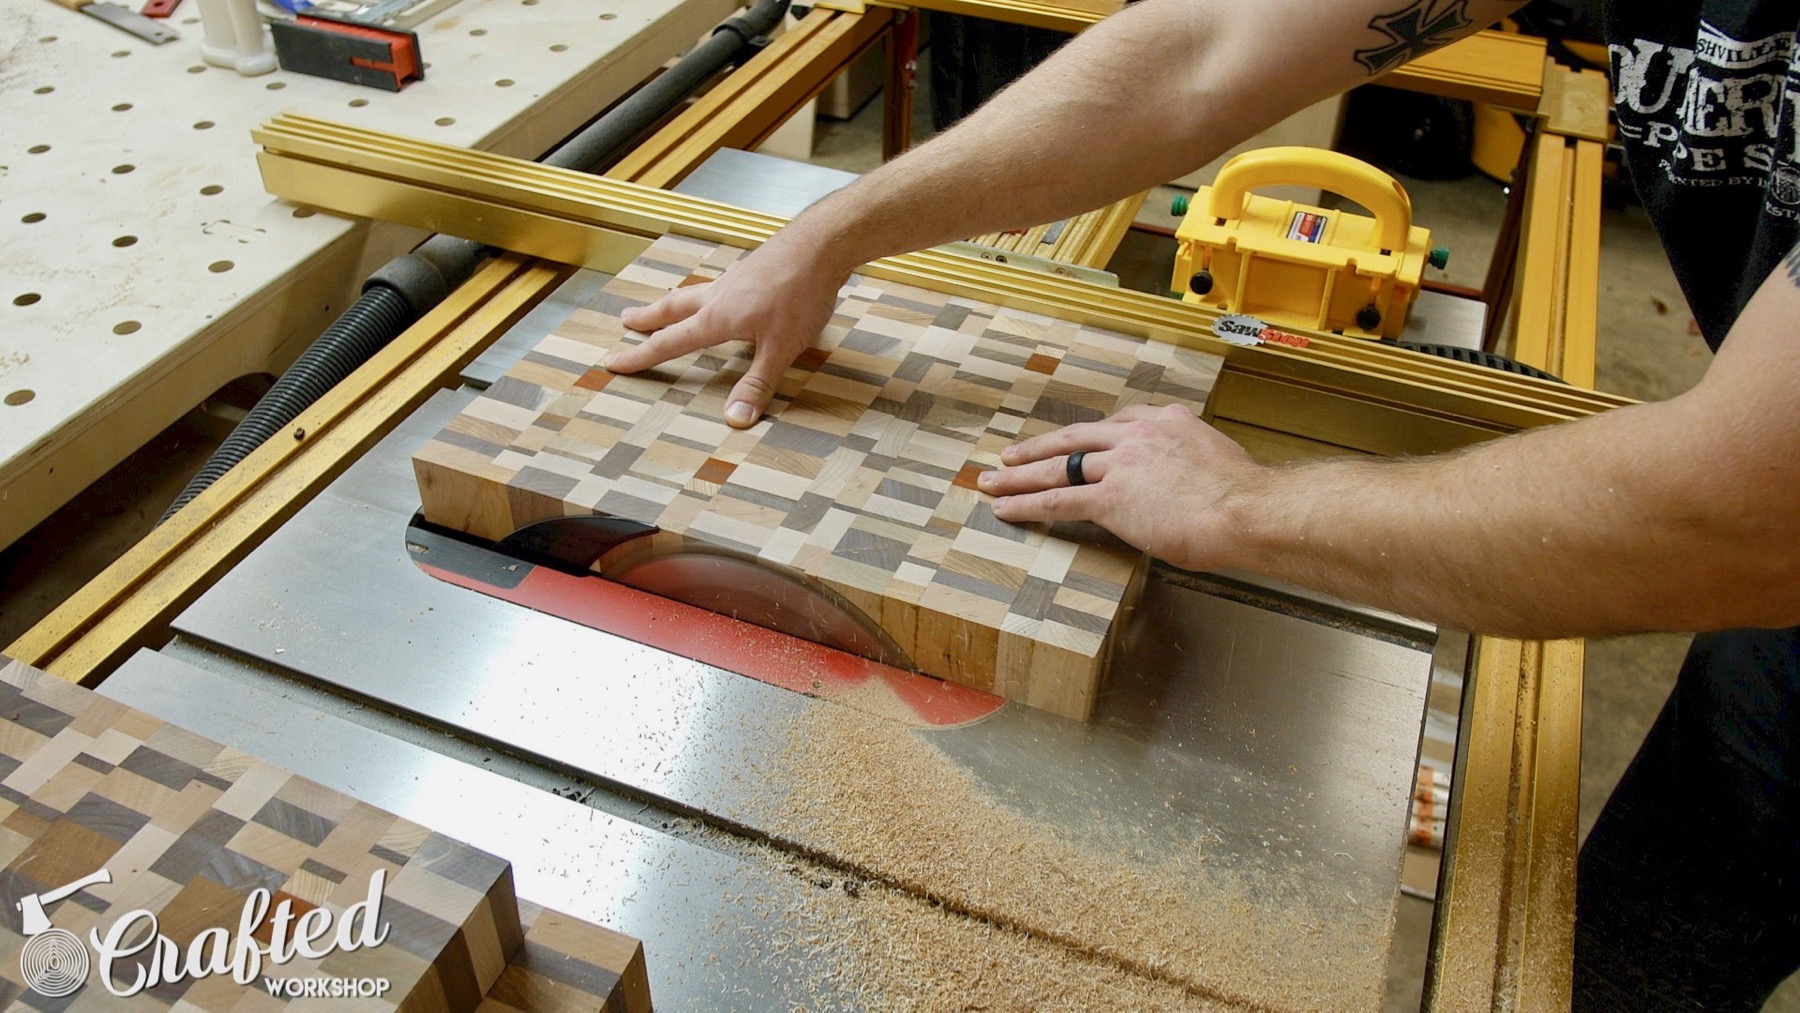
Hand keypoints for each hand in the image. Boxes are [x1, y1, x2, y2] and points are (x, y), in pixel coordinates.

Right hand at [605, 237, 847, 427]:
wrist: (821, 244)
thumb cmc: (802, 293)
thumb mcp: (781, 348)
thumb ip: (758, 383)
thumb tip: (735, 419)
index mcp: (717, 318)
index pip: (669, 343)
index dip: (640, 356)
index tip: (613, 362)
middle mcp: (719, 296)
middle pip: (672, 308)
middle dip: (648, 319)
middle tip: (625, 322)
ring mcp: (735, 279)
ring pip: (693, 293)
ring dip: (673, 303)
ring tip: (664, 308)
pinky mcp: (752, 270)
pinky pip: (718, 285)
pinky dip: (705, 294)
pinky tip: (720, 296)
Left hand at [977, 404, 1262, 570]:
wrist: (1247, 510)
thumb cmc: (1245, 498)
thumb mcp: (1218, 463)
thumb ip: (1193, 467)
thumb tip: (1190, 485)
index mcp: (1167, 422)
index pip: (1117, 424)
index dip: (1091, 436)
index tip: (1075, 442)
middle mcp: (1137, 436)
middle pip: (1075, 438)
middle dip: (1039, 447)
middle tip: (1011, 453)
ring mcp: (1120, 465)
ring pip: (1058, 467)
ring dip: (1019, 474)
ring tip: (993, 480)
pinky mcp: (1110, 498)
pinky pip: (1057, 500)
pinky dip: (1026, 504)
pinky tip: (1005, 508)